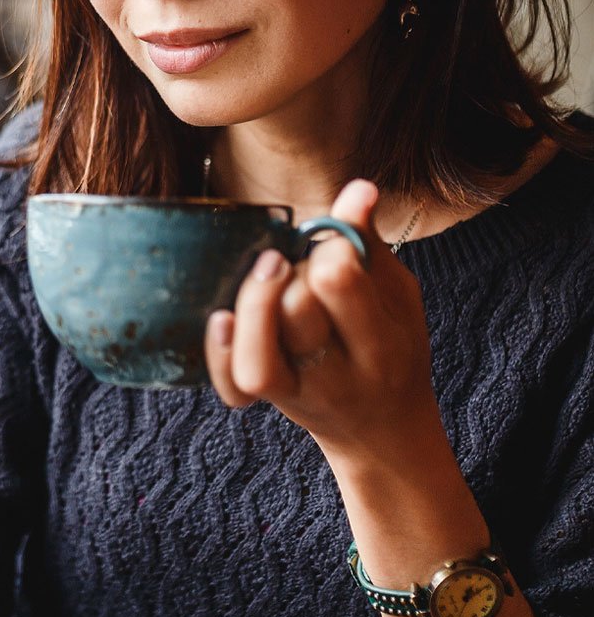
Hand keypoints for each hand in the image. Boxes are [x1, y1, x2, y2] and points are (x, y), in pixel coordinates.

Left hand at [203, 180, 439, 456]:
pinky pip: (233, 384)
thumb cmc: (392, 345)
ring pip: (259, 358)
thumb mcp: (397, 295)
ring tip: (266, 271)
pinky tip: (221, 315)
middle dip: (295, 272)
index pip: (340, 283)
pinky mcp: (266, 398)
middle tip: (304, 266)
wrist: (382, 429)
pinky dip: (220, 351)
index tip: (332, 244)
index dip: (328, 248)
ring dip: (254, 304)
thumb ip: (369, 244)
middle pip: (297, 312)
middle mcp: (338, 376)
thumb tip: (358, 188)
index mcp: (382, 344)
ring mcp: (298, 392)